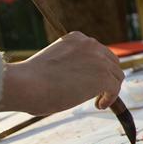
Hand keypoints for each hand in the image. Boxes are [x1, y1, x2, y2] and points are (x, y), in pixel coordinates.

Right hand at [0, 31, 123, 114]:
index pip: (97, 52)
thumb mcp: (53, 63)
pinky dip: (110, 98)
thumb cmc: (30, 80)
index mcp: (76, 38)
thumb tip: (77, 82)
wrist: (25, 84)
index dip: (97, 67)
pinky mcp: (103, 77)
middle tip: (98, 92)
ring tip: (98, 101)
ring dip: (109, 89)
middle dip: (107, 77)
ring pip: (116, 75)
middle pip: (111, 62)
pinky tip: (99, 105)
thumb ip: (69, 65)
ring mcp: (99, 60)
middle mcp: (90, 44)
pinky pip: (115, 88)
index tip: (91, 80)